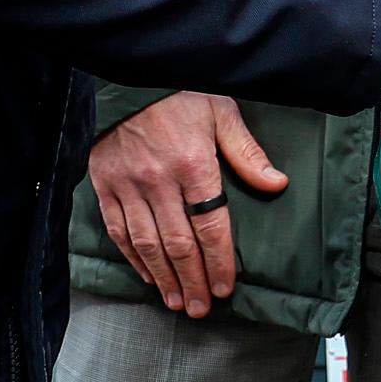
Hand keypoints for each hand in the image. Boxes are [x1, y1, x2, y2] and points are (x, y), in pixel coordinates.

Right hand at [89, 92, 284, 316]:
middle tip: (203, 308)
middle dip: (194, 280)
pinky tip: (148, 276)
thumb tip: (277, 184)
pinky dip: (133, 258)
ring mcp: (127, 184)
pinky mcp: (104, 183)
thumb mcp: (221, 112)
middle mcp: (157, 179)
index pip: (210, 224)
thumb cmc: (179, 92)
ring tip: (179, 301)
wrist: (126, 74)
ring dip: (164, 277)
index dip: (220, 260)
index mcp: (192, 162)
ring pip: (147, 243)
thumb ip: (247, 153)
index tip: (227, 286)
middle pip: (179, 243)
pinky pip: (118, 230)